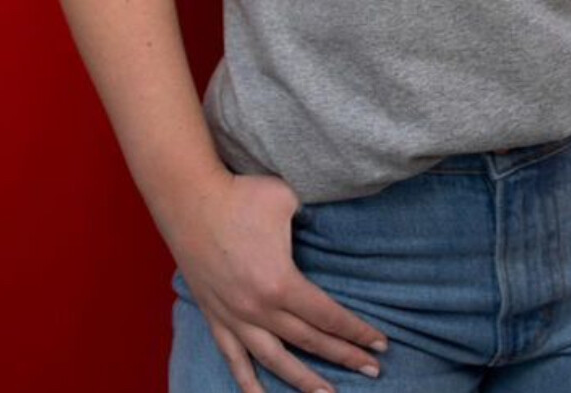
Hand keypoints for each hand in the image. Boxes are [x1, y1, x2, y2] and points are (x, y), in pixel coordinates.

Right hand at [167, 169, 389, 392]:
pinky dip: (247, 382)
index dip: (357, 331)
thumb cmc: (242, 196)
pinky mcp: (214, 318)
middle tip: (373, 370)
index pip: (328, 316)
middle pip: (310, 341)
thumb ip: (312, 218)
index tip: (381, 343)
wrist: (189, 200)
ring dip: (304, 380)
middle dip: (345, 356)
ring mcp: (234, 318)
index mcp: (281, 284)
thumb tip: (327, 224)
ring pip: (275, 360)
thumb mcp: (288, 200)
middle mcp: (259, 310)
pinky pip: (233, 359)